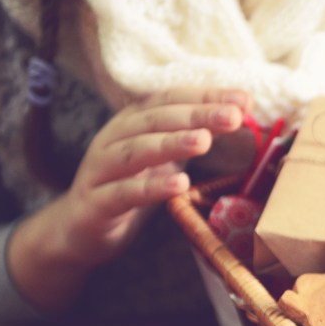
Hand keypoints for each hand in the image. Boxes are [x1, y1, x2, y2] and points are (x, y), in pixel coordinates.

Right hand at [59, 87, 251, 264]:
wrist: (80, 229)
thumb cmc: (131, 186)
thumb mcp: (165, 158)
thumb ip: (195, 136)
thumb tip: (240, 115)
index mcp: (133, 123)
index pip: (170, 99)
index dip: (205, 96)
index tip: (244, 100)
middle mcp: (114, 139)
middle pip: (155, 120)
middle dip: (196, 115)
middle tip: (232, 116)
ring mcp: (101, 170)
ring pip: (135, 151)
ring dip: (171, 143)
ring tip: (204, 141)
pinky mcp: (96, 204)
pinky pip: (123, 193)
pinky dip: (151, 187)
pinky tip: (180, 184)